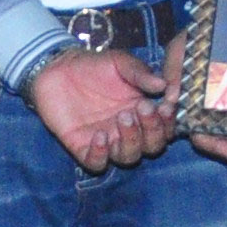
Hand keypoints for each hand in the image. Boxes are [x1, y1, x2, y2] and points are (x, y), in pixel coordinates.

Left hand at [27, 45, 173, 171]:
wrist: (58, 68)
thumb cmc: (94, 66)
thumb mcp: (120, 63)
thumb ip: (140, 74)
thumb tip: (164, 86)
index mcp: (143, 113)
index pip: (165, 127)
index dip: (168, 121)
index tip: (165, 105)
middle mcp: (128, 131)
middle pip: (152, 146)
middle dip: (152, 130)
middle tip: (142, 108)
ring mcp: (107, 141)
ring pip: (129, 157)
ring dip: (130, 141)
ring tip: (122, 117)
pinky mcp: (83, 148)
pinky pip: (97, 163)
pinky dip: (101, 154)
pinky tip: (99, 135)